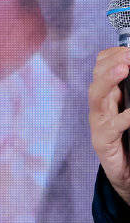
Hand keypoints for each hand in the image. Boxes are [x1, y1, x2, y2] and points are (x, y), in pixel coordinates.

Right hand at [89, 46, 129, 205]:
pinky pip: (112, 127)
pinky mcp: (103, 142)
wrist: (126, 173)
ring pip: (96, 97)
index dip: (112, 56)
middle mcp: (100, 108)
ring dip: (109, 80)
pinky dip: (124, 118)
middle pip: (96, 78)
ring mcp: (99, 125)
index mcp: (108, 97)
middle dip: (110, 63)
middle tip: (127, 55)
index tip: (128, 48)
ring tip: (124, 68)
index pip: (101, 68)